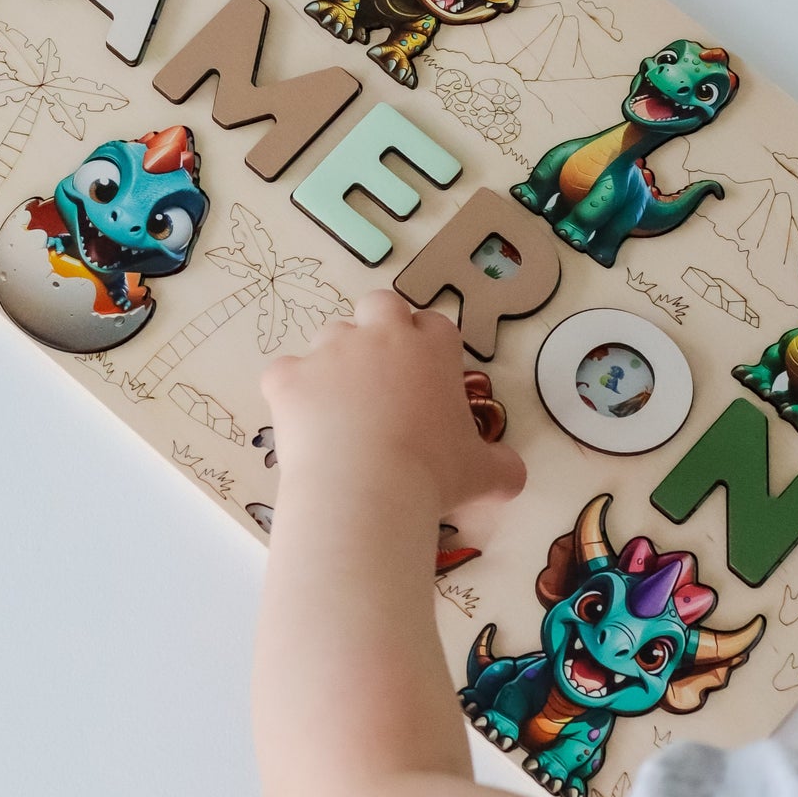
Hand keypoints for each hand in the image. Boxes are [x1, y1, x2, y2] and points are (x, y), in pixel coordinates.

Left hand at [261, 290, 525, 516]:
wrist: (364, 491)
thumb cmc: (432, 477)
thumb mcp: (483, 475)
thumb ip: (503, 466)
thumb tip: (513, 473)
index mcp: (431, 349)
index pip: (435, 325)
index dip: (429, 347)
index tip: (427, 378)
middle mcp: (381, 336)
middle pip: (380, 305)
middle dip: (379, 327)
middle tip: (381, 373)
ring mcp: (330, 352)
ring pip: (330, 335)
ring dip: (335, 360)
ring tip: (340, 408)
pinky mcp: (288, 377)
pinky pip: (285, 373)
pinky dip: (291, 393)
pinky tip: (301, 425)